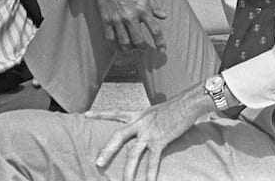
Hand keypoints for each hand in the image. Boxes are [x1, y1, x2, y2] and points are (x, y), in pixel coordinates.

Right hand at [81, 0, 165, 50]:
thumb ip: (154, 5)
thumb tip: (163, 16)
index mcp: (142, 7)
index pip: (154, 30)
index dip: (160, 42)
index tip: (163, 50)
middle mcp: (131, 15)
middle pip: (139, 41)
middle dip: (143, 47)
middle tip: (144, 48)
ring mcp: (117, 19)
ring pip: (125, 43)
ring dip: (130, 49)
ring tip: (132, 48)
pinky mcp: (106, 20)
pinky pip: (111, 39)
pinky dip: (115, 47)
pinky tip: (119, 48)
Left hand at [86, 88, 202, 180]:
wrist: (188, 102)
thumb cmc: (174, 106)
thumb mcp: (155, 111)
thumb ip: (146, 119)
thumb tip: (143, 126)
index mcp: (138, 114)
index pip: (116, 112)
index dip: (100, 114)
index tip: (86, 115)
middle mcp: (141, 122)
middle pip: (119, 136)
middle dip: (108, 150)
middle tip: (98, 163)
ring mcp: (150, 132)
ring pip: (133, 153)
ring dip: (128, 170)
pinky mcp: (161, 139)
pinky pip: (153, 160)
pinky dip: (150, 174)